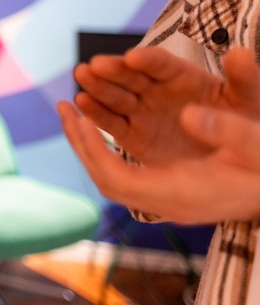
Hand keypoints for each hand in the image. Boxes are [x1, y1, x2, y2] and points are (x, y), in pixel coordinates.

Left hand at [60, 50, 259, 222]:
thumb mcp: (256, 145)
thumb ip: (228, 131)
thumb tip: (189, 114)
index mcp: (182, 194)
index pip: (118, 181)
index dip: (94, 151)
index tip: (81, 118)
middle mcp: (168, 200)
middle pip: (107, 180)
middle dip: (81, 142)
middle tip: (65, 106)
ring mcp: (167, 197)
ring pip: (113, 175)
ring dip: (89, 142)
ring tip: (72, 107)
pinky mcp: (170, 187)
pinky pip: (125, 170)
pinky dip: (107, 145)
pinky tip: (101, 120)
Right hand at [72, 46, 247, 164]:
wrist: (235, 162)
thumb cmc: (245, 125)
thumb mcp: (249, 101)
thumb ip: (244, 79)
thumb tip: (241, 53)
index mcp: (183, 77)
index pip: (162, 64)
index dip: (148, 60)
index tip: (134, 57)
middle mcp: (157, 90)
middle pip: (130, 76)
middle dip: (112, 70)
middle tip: (94, 66)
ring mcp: (143, 112)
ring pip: (116, 96)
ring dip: (96, 86)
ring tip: (81, 77)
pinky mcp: (133, 135)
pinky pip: (111, 123)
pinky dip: (95, 113)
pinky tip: (80, 103)